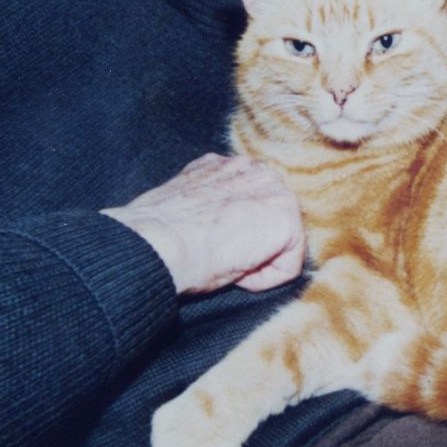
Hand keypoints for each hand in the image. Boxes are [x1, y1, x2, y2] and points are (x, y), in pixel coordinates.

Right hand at [102, 154, 306, 293]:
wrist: (158, 242)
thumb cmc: (162, 233)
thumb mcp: (190, 205)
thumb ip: (216, 204)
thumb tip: (221, 222)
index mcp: (229, 166)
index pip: (250, 206)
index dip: (229, 235)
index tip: (205, 242)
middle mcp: (256, 169)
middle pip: (269, 222)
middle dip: (251, 245)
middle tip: (218, 254)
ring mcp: (276, 190)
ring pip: (282, 242)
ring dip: (258, 261)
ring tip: (225, 260)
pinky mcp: (287, 219)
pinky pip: (289, 265)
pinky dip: (264, 280)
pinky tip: (237, 271)